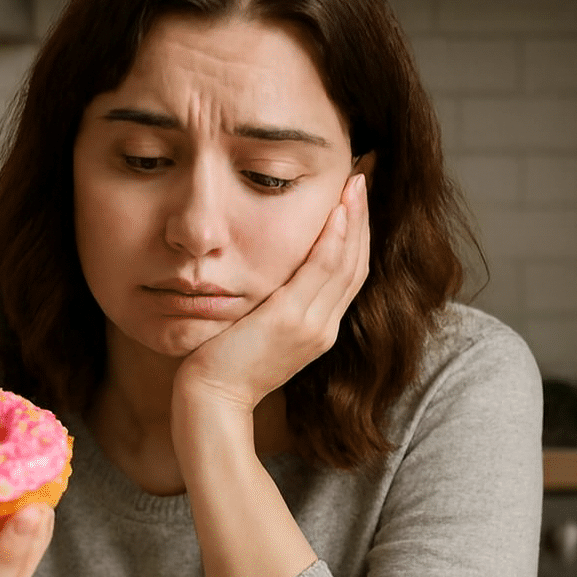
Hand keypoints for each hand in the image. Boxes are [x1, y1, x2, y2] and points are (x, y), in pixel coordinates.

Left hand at [173, 170, 369, 416]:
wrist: (212, 400)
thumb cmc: (224, 366)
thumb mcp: (258, 331)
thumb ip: (275, 307)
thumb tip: (273, 279)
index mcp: (319, 330)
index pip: (348, 273)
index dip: (357, 234)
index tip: (356, 199)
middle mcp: (324, 327)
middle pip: (355, 263)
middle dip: (362, 218)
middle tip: (363, 176)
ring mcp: (311, 325)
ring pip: (346, 262)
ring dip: (354, 219)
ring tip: (356, 182)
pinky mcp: (290, 320)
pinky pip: (321, 271)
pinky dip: (333, 239)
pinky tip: (336, 211)